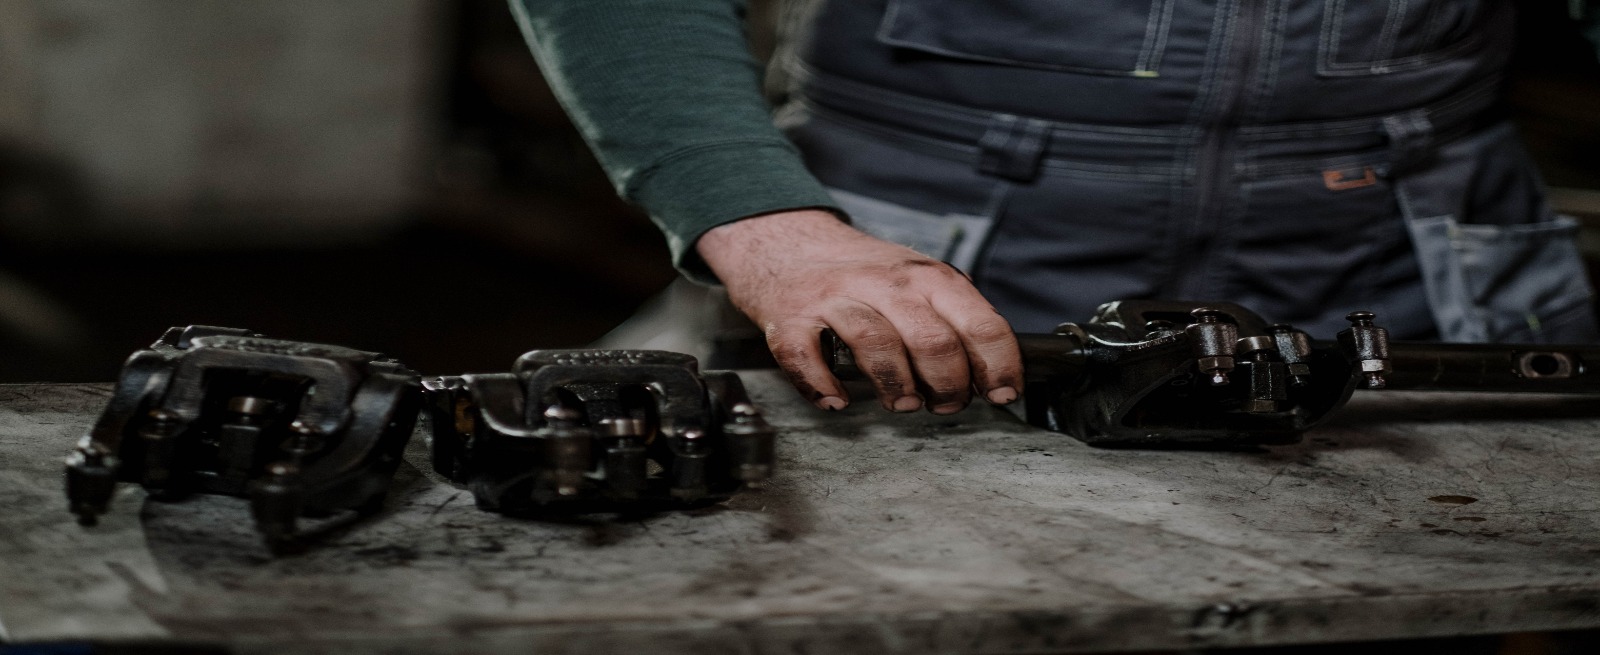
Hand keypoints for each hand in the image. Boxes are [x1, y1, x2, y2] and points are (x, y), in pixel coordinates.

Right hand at [696, 209, 1023, 413]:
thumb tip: (992, 373)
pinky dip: (823, 385)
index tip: (1003, 394)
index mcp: (927, 276)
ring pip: (876, 343)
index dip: (998, 366)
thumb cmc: (864, 276)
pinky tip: (837, 399)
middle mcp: (885, 283)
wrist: (790, 245)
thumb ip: (955, 318)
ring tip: (903, 402)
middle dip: (949, 385)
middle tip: (946, 404)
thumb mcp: (920, 280)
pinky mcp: (790, 318)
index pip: (980, 322)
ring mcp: (835, 298)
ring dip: (897, 385)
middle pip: (932, 339)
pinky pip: (806, 356)